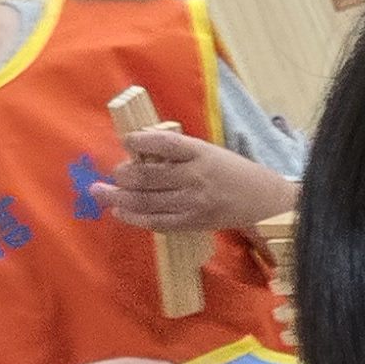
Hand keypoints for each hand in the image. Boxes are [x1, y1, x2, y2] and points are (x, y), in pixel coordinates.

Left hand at [98, 127, 293, 234]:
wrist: (265, 201)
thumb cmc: (234, 172)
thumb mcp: (209, 152)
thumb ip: (177, 152)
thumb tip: (138, 154)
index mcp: (201, 153)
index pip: (163, 144)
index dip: (139, 141)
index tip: (127, 140)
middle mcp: (195, 177)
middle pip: (147, 176)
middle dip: (123, 174)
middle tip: (114, 173)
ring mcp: (193, 202)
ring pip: (146, 201)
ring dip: (118, 197)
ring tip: (99, 192)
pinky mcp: (193, 222)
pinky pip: (157, 222)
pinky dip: (134, 217)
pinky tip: (120, 212)